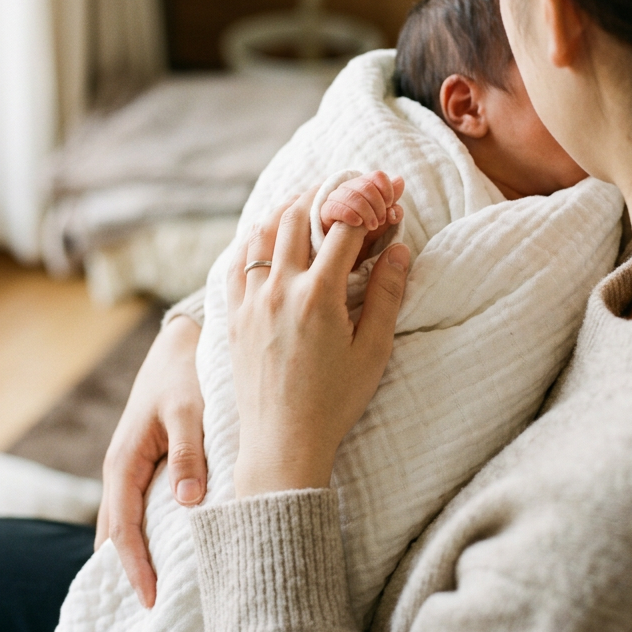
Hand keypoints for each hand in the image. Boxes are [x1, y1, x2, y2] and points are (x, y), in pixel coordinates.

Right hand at [95, 313, 204, 607]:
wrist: (180, 343)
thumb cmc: (185, 374)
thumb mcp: (190, 410)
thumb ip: (189, 453)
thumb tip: (187, 502)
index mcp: (124, 460)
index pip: (124, 527)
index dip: (135, 565)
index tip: (151, 597)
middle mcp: (121, 468)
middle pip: (118, 532)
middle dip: (130, 570)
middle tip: (151, 608)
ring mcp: (130, 467)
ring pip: (125, 522)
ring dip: (133, 555)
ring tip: (151, 592)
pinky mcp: (145, 462)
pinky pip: (137, 507)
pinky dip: (142, 533)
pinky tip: (158, 552)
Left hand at [228, 189, 410, 496]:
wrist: (282, 443)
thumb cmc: (334, 402)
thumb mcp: (372, 351)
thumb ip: (386, 295)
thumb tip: (399, 249)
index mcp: (319, 296)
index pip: (342, 227)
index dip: (365, 203)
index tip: (381, 195)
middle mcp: (279, 290)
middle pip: (296, 217)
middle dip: (324, 195)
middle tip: (344, 188)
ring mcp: (250, 301)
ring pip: (261, 232)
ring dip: (285, 210)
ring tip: (306, 203)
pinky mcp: (233, 316)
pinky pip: (235, 262)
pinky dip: (252, 239)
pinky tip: (266, 237)